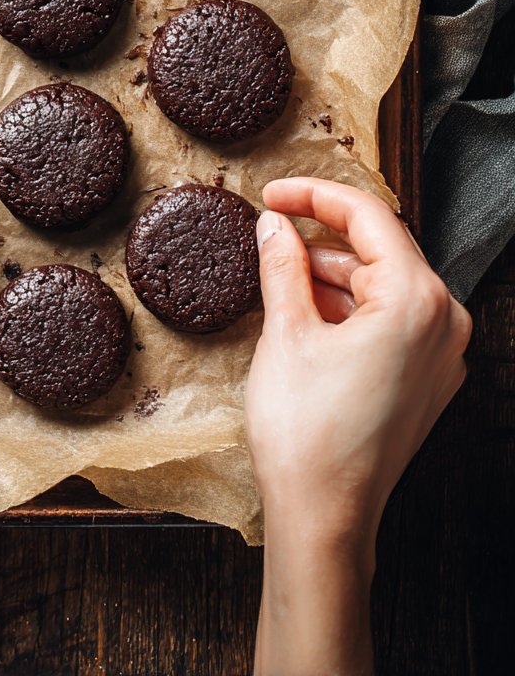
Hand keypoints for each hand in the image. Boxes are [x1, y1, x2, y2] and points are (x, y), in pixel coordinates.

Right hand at [246, 177, 470, 675]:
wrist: (324, 518)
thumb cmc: (307, 434)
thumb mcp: (285, 332)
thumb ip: (282, 264)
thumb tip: (275, 225)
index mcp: (417, 300)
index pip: (368, 217)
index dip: (313, 195)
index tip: (272, 194)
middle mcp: (444, 322)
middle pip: (380, 250)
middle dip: (322, 238)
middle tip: (269, 232)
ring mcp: (442, 355)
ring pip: (383, 285)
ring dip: (332, 275)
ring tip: (278, 277)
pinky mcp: (428, 381)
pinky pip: (391, 321)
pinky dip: (349, 308)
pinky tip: (305, 313)